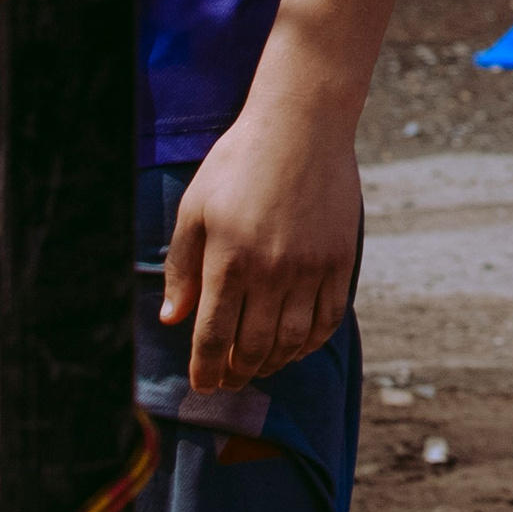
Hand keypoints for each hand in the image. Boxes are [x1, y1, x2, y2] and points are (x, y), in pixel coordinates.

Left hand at [159, 98, 360, 390]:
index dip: (206, 369)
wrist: (303, 126)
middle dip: (237, 373)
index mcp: (229, 260)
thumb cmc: (239, 161)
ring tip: (259, 367)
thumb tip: (171, 317)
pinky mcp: (340, 260)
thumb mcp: (195, 208)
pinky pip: (328, 318)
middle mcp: (271, 271)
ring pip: (292, 341)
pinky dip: (311, 342)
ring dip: (273, 363)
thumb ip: (181, 266)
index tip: (202, 386)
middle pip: (254, 347)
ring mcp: (311, 268)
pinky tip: (297, 345)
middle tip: (228, 381)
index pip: (214, 336)